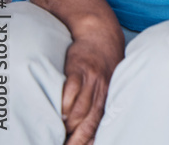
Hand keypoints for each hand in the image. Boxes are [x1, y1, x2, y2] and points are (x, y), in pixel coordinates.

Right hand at [61, 28, 124, 143]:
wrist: (100, 35)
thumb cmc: (101, 64)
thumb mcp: (107, 84)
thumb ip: (98, 104)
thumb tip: (90, 131)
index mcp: (108, 97)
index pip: (100, 126)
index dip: (88, 141)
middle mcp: (102, 91)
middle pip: (89, 122)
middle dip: (76, 138)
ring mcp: (91, 80)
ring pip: (80, 110)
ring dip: (68, 123)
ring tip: (59, 130)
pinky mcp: (79, 69)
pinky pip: (72, 90)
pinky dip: (65, 104)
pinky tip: (59, 111)